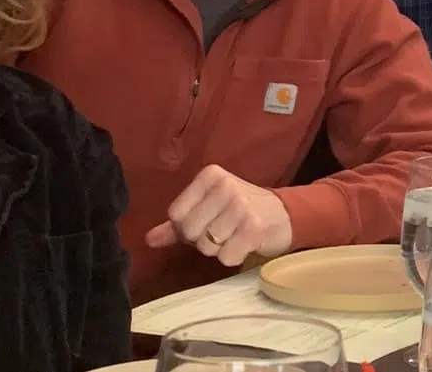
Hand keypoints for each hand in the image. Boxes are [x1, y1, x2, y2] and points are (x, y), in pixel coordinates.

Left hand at [143, 164, 294, 266]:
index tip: (206, 222)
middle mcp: (225, 186)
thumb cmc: (240, 211)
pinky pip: (226, 257)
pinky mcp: (254, 227)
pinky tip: (244, 244)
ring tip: (234, 236)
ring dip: (219, 249)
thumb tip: (148, 240)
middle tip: (222, 232)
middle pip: (190, 231)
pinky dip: (233, 257)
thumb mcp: (208, 208)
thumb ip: (176, 224)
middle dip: (202, 239)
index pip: (176, 214)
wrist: (284, 215)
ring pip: (207, 246)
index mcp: (210, 175)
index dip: (187, 227)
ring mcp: (241, 205)